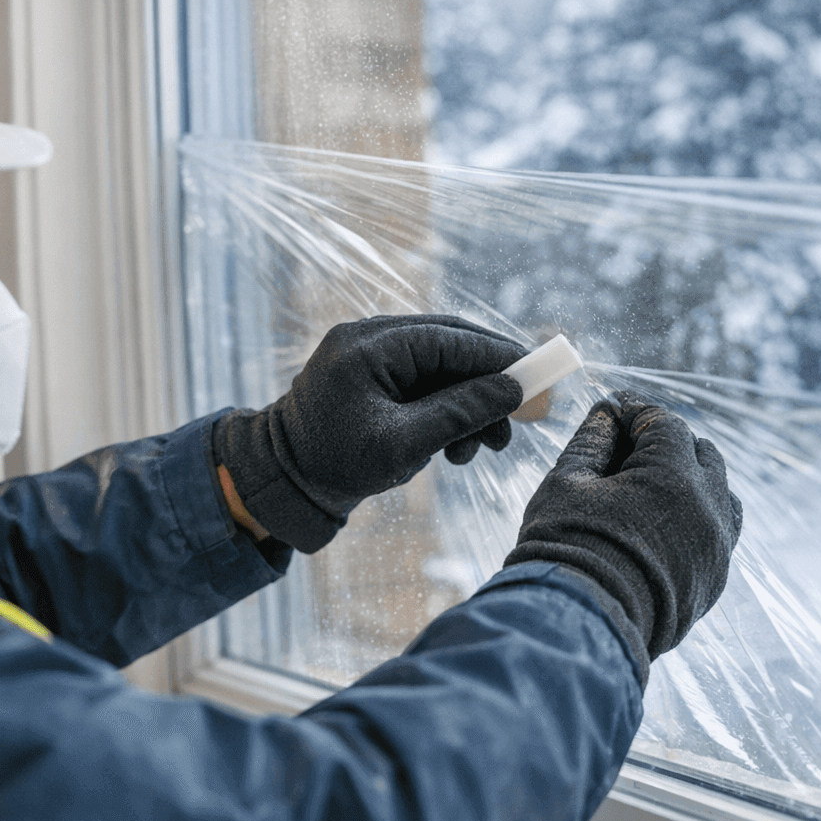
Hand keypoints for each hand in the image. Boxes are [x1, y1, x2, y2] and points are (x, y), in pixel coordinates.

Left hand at [214, 315, 526, 552]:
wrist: (283, 482)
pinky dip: (445, 409)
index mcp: (366, 346)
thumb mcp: (403, 444)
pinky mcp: (372, 374)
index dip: (497, 355)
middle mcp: (367, 338)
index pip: (448, 338)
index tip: (537, 373)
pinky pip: (422, 381)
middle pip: (449, 346)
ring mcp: (368, 354)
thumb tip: (513, 390)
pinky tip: (454, 446)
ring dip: (467, 403)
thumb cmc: (335, 465)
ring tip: (480, 448)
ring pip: (440, 366)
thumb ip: (459, 412)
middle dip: (486, 384)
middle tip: (516, 419)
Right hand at [505, 395, 741, 661]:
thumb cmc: (564, 550)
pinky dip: (695, 520)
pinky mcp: (713, 583)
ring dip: (691, 482)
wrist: (577, 630)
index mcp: (674, 479)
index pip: (665, 424)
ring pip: (721, 495)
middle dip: (668, 443)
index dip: (636, 413)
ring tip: (648, 490)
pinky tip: (655, 527)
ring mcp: (717, 551)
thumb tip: (606, 413)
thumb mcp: (566, 484)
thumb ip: (592, 441)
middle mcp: (709, 511)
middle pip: (703, 454)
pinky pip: (717, 535)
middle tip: (626, 450)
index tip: (612, 414)